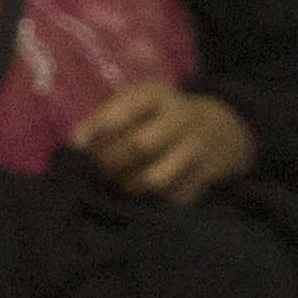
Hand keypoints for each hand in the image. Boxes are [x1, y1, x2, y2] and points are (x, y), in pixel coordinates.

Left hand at [69, 80, 255, 204]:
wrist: (221, 128)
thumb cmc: (163, 115)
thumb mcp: (140, 101)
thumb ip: (107, 115)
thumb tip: (77, 142)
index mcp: (159, 96)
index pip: (129, 107)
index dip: (101, 126)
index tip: (79, 142)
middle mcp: (181, 119)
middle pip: (139, 146)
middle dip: (110, 163)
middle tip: (95, 171)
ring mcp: (195, 150)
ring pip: (155, 179)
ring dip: (128, 186)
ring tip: (117, 185)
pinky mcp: (204, 177)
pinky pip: (171, 198)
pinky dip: (151, 201)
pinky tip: (140, 196)